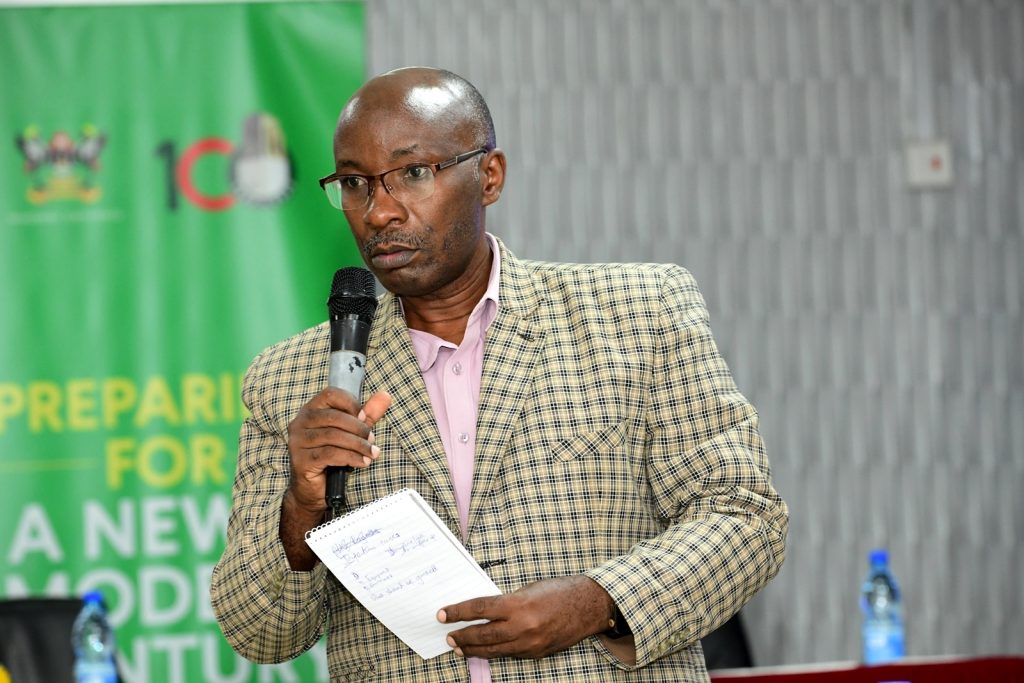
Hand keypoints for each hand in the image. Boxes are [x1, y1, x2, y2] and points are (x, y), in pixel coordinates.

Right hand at [279, 388, 390, 568]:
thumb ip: (367, 414)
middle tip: (372, 440)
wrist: (312, 490)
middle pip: (333, 416)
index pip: (330, 394)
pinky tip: (362, 462)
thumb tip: (385, 396)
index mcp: (310, 410)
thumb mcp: (351, 433)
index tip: (365, 417)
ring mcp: (298, 442)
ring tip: (372, 453)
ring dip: (358, 445)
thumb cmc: (331, 458)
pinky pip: (330, 454)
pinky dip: (351, 457)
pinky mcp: (301, 460)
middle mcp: (300, 423)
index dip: (351, 403)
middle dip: (358, 428)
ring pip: (333, 436)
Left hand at [437, 575, 612, 659]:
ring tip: (460, 648)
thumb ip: (507, 602)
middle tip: (448, 637)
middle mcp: (523, 626)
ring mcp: (530, 643)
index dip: (457, 612)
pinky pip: (510, 654)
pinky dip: (495, 652)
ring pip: (494, 650)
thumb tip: (484, 612)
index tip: (442, 614)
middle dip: (462, 636)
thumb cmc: (559, 591)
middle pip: (483, 634)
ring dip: (474, 649)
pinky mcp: (537, 653)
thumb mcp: (529, 589)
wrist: (589, 606)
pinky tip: (485, 651)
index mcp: (518, 604)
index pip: (479, 609)